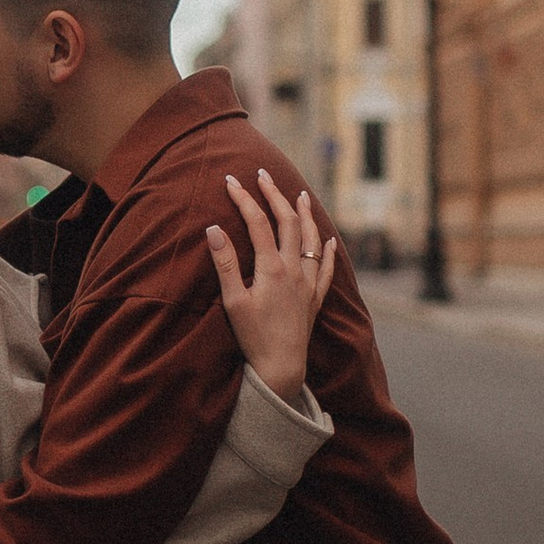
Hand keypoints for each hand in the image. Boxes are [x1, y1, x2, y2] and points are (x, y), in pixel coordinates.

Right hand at [205, 172, 337, 397]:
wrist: (281, 367)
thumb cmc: (252, 337)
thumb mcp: (232, 301)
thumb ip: (225, 264)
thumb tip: (213, 229)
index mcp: (271, 268)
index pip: (258, 223)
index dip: (244, 199)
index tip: (231, 180)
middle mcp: (293, 270)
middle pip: (288, 222)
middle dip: (275, 195)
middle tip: (263, 175)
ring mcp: (307, 283)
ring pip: (311, 240)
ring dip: (305, 215)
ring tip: (300, 195)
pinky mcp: (314, 299)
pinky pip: (326, 269)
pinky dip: (328, 251)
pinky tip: (330, 240)